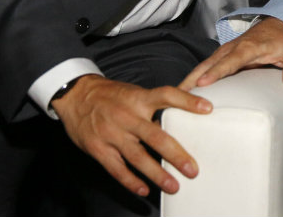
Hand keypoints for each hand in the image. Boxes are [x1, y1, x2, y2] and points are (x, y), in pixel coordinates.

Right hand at [51, 75, 211, 196]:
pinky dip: (130, 180)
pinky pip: (116, 168)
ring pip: (137, 157)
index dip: (187, 101)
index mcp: (139, 98)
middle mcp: (127, 116)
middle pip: (155, 136)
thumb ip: (155, 104)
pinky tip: (144, 189)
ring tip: (173, 185)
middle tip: (192, 169)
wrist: (75, 95)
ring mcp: (112, 133)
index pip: (167, 95)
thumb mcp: (134, 92)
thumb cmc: (111, 95)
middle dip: (175, 154)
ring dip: (156, 173)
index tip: (207, 109)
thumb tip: (185, 112)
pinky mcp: (97, 148)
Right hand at [179, 17, 282, 91]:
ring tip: (174, 96)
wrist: (277, 25)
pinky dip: (194, 77)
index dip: (217, 72)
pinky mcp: (222, 55)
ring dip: (189, 79)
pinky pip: (206, 66)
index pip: (231, 61)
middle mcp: (233, 48)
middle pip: (210, 63)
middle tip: (178, 95)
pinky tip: (184, 91)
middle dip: (194, 78)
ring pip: (204, 65)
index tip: (203, 83)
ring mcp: (225, 51)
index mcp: (249, 48)